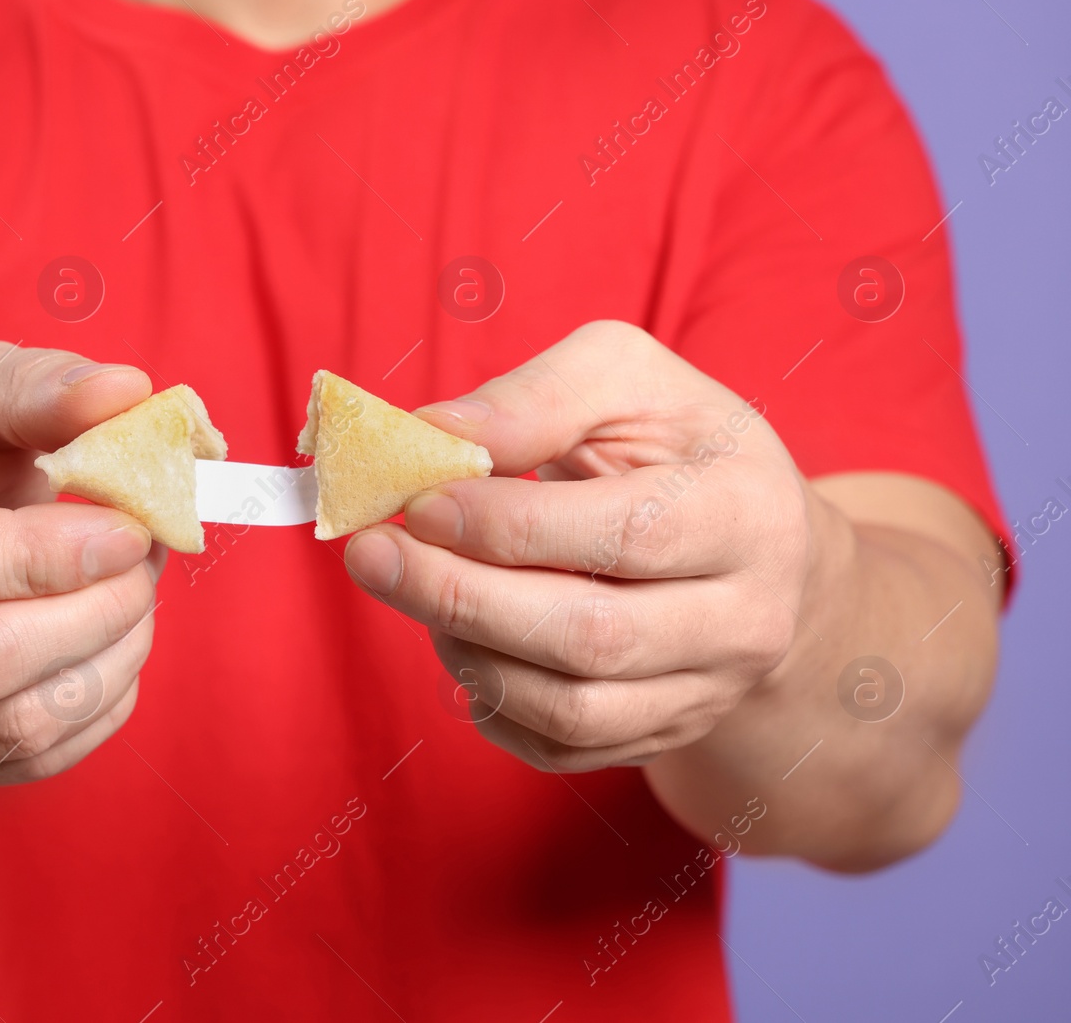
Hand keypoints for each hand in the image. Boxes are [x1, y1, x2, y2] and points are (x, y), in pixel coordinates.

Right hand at [0, 344, 162, 786]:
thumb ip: (34, 388)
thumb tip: (126, 392)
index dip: (42, 558)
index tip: (128, 528)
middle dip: (95, 610)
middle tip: (145, 556)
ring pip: (9, 727)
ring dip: (110, 661)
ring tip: (137, 596)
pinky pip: (25, 762)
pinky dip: (98, 707)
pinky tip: (113, 647)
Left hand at [345, 321, 819, 771]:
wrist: (760, 547)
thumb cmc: (678, 448)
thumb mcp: (629, 382)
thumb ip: (536, 398)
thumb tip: (432, 435)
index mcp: (746, 514)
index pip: (624, 536)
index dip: (508, 527)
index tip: (418, 501)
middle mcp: (744, 621)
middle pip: (592, 638)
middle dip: (462, 597)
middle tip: (372, 555)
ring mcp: (707, 692)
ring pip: (571, 711)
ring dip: (467, 652)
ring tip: (415, 589)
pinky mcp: (662, 736)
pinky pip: (561, 750)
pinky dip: (489, 704)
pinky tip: (458, 639)